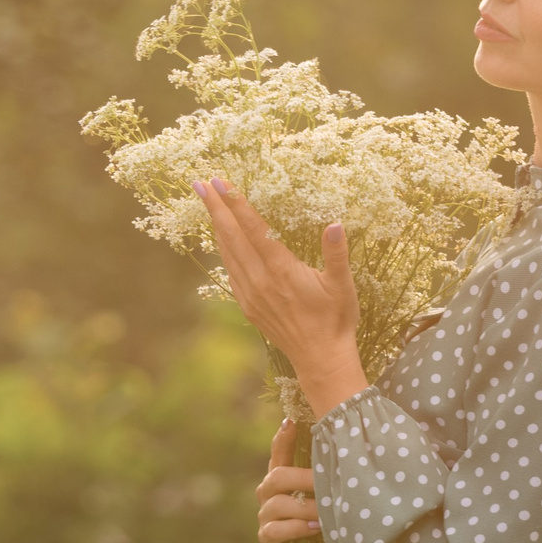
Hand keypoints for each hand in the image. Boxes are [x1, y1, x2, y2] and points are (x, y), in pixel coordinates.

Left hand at [194, 176, 367, 413]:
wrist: (320, 359)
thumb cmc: (336, 320)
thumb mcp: (342, 285)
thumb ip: (336, 254)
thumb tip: (335, 224)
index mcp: (282, 271)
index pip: (254, 230)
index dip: (237, 204)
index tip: (221, 183)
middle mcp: (261, 281)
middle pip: (232, 237)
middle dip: (215, 208)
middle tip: (199, 183)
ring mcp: (251, 295)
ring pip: (227, 254)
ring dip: (216, 227)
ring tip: (207, 204)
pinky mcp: (248, 306)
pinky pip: (230, 272)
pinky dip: (223, 251)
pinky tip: (221, 240)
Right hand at [255, 419, 319, 542]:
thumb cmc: (323, 513)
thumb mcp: (325, 490)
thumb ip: (328, 471)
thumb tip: (350, 444)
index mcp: (281, 475)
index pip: (279, 451)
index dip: (283, 438)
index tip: (291, 423)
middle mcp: (267, 491)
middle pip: (277, 477)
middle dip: (304, 480)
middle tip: (326, 483)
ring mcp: (264, 513)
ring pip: (277, 504)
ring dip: (306, 508)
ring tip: (326, 512)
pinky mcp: (265, 535)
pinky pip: (275, 530)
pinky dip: (297, 528)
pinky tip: (315, 529)